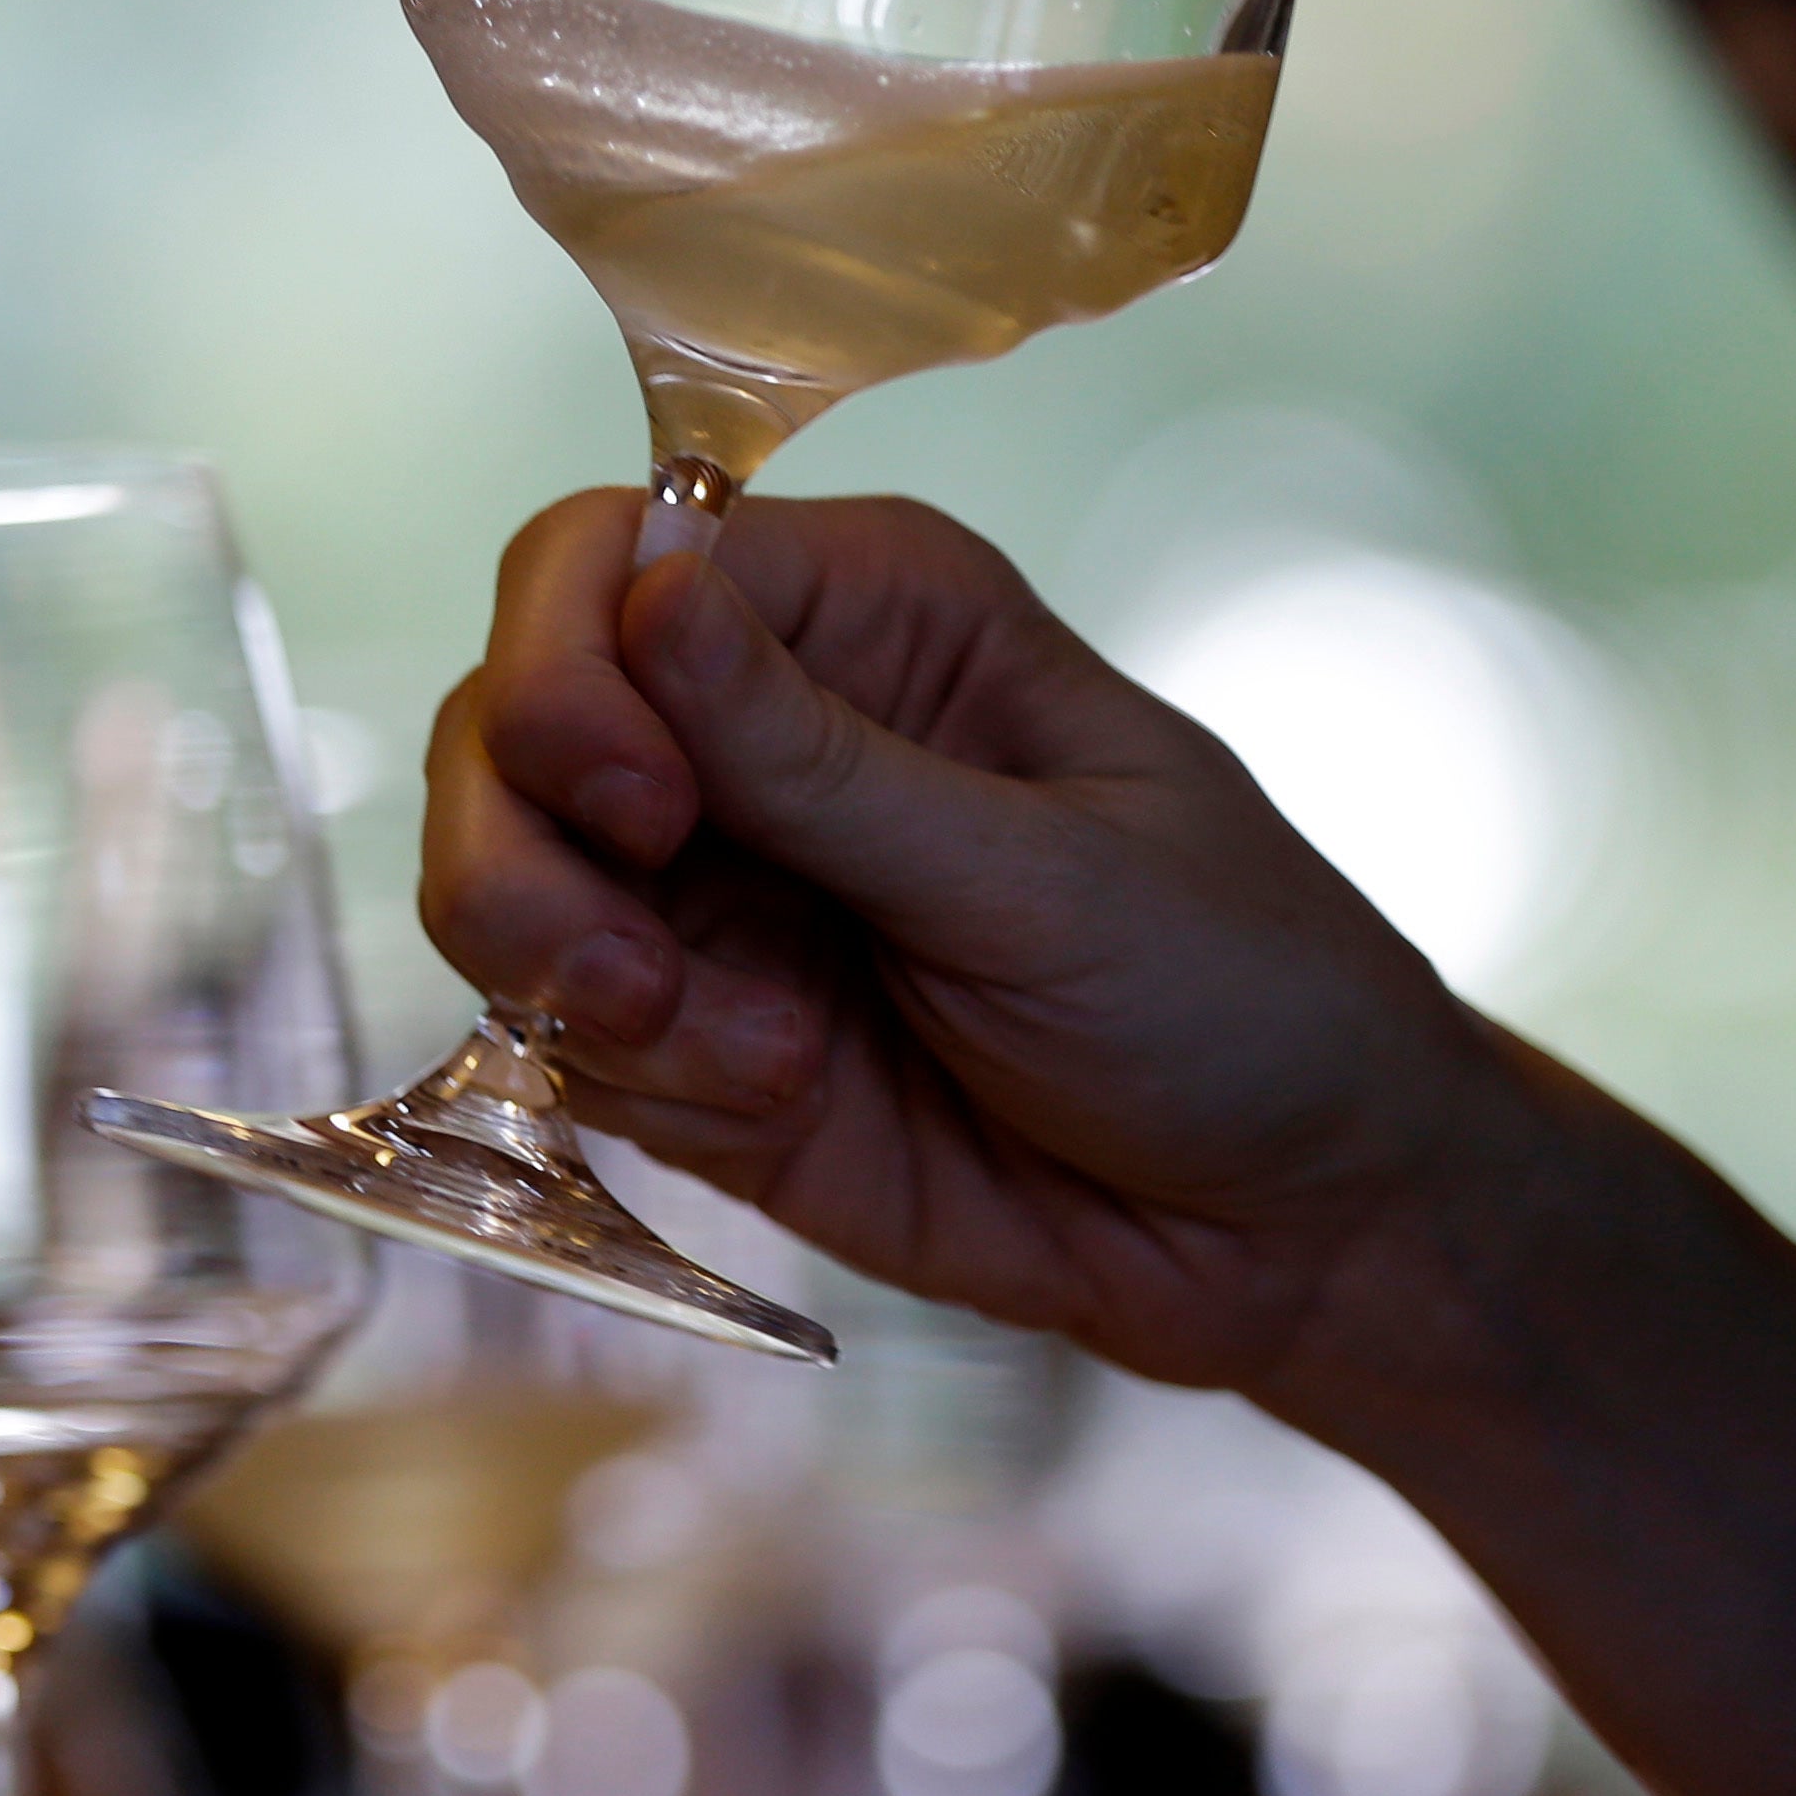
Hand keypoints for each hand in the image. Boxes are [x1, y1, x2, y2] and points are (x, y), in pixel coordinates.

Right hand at [418, 487, 1538, 1406]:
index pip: (604, 559)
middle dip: (527, 852)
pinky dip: (633, 1078)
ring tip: (749, 1060)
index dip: (569, 667)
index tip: (643, 805)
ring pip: (499, 882)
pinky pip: (554, 1037)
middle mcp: (752, 729)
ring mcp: (711, 890)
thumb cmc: (1237, 999)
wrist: (1297, 1236)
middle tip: (637, 979)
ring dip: (572, 977)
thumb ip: (823, 762)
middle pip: (505, 723)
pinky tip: (782, 1102)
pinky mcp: (689, 1041)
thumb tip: (643, 585)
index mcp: (863, 617)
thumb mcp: (1044, 876)